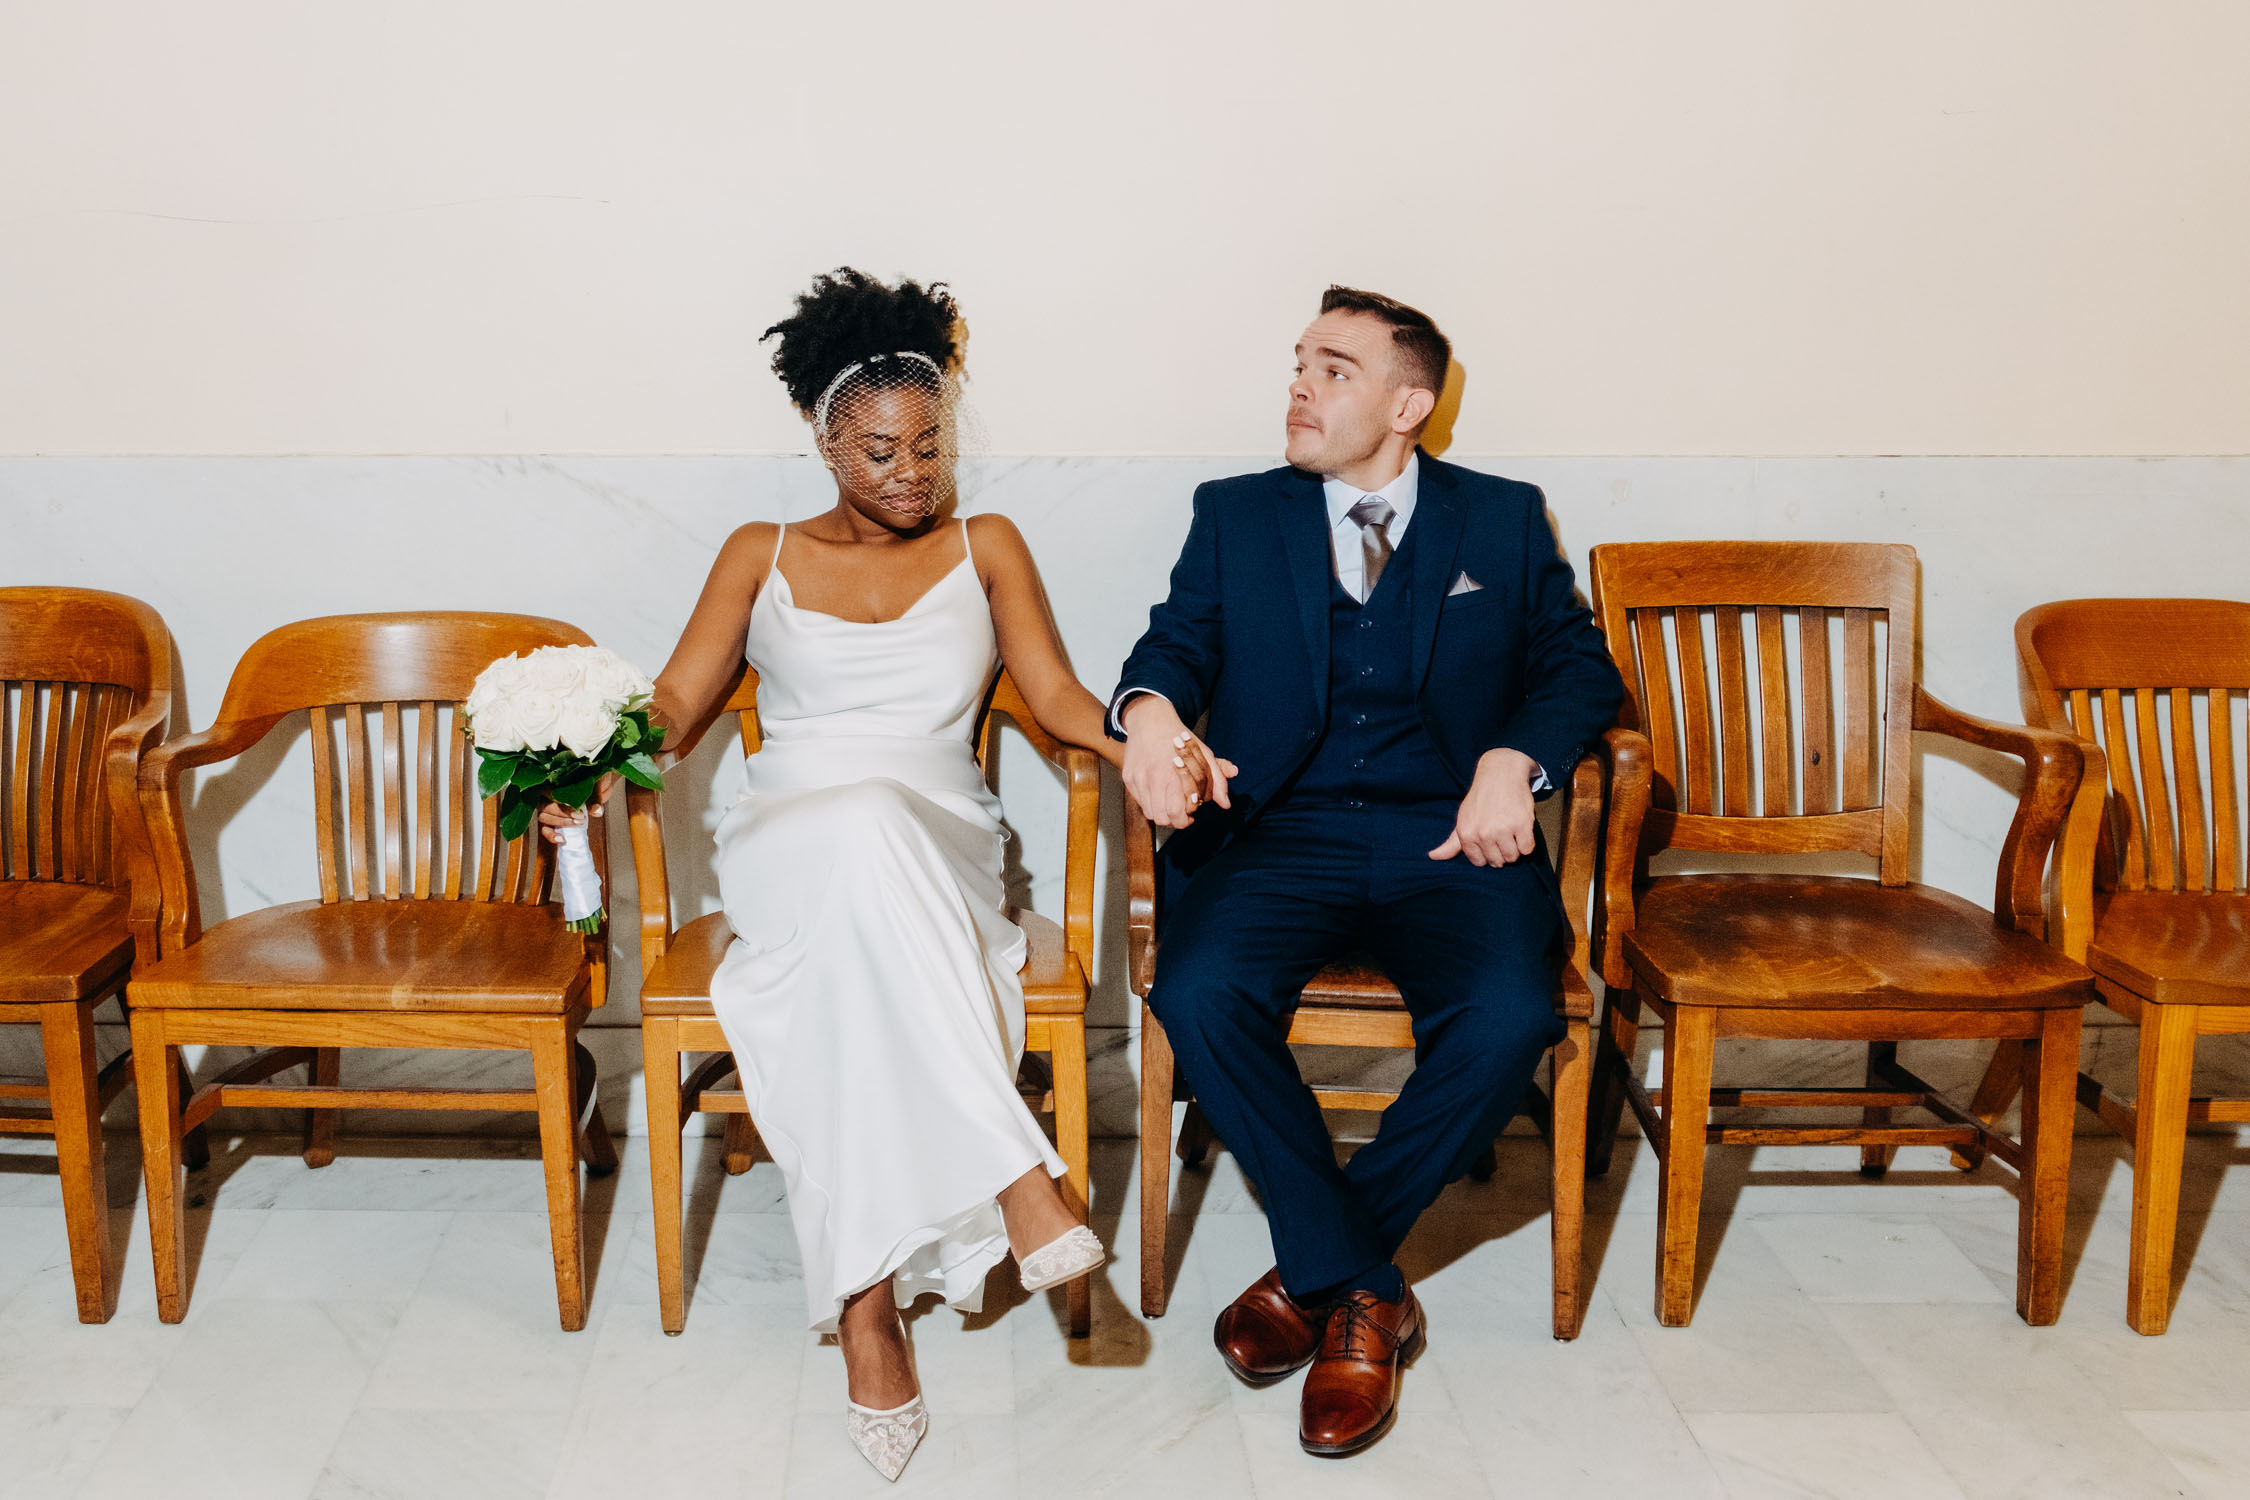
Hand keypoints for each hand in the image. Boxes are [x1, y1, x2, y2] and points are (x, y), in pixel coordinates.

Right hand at [537, 773, 620, 844]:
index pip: (549, 792)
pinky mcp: (552, 819)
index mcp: (553, 781)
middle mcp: (546, 794)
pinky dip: (552, 836)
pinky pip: (545, 829)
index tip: (578, 810)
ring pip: (544, 817)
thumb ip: (595, 797)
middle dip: (563, 814)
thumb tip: (596, 811)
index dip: (562, 803)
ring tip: (579, 823)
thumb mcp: (597, 785)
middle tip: (581, 817)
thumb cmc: (594, 781)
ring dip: (561, 823)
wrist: (598, 785)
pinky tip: (562, 839)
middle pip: (545, 807)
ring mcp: (547, 808)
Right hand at [1122, 696, 1236, 828]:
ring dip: (1164, 814)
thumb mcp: (1204, 754)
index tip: (1193, 810)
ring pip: (1151, 814)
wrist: (1150, 720)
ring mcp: (1138, 779)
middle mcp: (1153, 778)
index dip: (1188, 816)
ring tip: (1173, 804)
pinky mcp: (1128, 779)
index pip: (1178, 811)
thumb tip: (1226, 804)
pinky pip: (1141, 802)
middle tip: (1185, 813)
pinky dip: (1153, 804)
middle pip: (1164, 818)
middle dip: (1177, 820)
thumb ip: (1217, 780)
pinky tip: (1162, 795)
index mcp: (1173, 772)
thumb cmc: (1179, 737)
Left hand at [1431, 748, 1538, 865]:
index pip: (1480, 862)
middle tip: (1502, 832)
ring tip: (1511, 829)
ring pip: (1513, 857)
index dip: (1487, 853)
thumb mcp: (1463, 818)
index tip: (1489, 840)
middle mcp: (1483, 833)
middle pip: (1498, 861)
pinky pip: (1528, 849)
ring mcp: (1503, 829)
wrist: (1501, 773)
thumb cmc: (1481, 799)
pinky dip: (1527, 842)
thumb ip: (1451, 842)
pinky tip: (1521, 828)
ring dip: (1515, 847)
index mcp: (1466, 834)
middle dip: (1502, 851)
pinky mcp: (1522, 824)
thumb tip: (1433, 856)